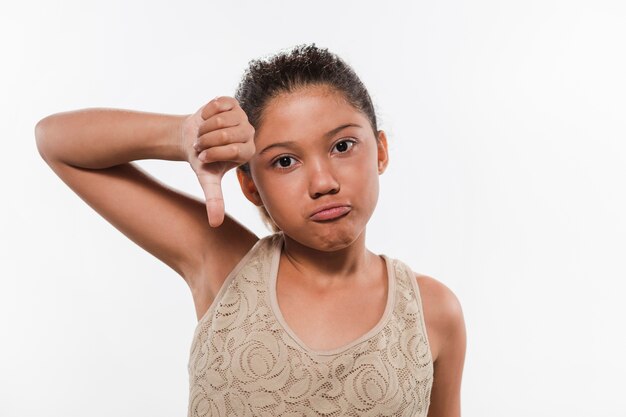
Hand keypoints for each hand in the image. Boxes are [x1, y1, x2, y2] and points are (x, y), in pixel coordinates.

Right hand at [181, 96, 255, 226]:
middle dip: (205, 141)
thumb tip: (215, 224)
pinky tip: (206, 119)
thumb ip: (214, 200)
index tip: (204, 158)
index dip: (212, 153)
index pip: (232, 149)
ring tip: (203, 134)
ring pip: (219, 120)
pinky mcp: (232, 103)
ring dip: (203, 128)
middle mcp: (249, 133)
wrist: (191, 138)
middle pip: (224, 134)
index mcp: (248, 151)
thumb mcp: (207, 181)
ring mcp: (242, 116)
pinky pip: (216, 105)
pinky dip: (205, 113)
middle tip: (201, 146)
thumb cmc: (202, 161)